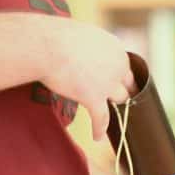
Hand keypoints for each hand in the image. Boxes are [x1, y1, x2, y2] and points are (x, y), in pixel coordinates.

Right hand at [40, 17, 135, 141]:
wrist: (48, 45)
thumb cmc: (56, 37)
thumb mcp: (81, 37)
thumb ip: (89, 49)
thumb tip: (82, 54)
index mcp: (115, 49)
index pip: (125, 68)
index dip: (120, 78)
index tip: (116, 85)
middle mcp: (117, 65)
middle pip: (126, 84)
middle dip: (122, 93)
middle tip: (117, 102)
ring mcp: (108, 83)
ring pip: (119, 99)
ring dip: (114, 109)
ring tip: (110, 119)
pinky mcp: (94, 98)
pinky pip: (101, 118)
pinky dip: (99, 129)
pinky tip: (96, 137)